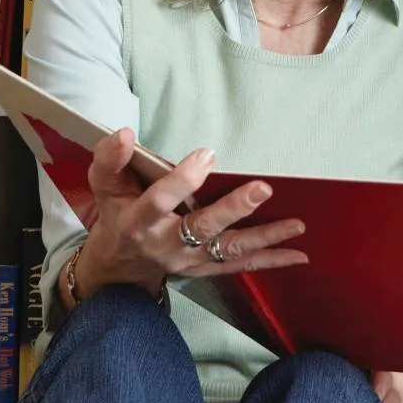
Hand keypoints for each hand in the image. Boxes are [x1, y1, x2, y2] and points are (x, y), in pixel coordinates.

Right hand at [66, 129, 308, 303]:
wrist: (119, 264)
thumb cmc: (116, 215)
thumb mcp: (104, 186)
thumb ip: (109, 159)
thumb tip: (123, 133)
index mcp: (139, 221)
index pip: (160, 200)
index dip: (183, 179)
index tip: (207, 154)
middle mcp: (167, 244)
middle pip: (202, 227)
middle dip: (233, 209)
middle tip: (262, 188)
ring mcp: (190, 260)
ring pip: (229, 249)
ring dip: (264, 237)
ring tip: (296, 224)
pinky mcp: (206, 268)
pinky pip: (240, 265)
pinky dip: (270, 260)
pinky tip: (298, 254)